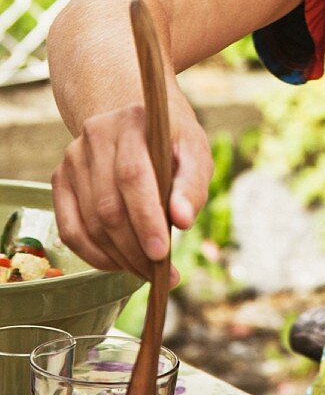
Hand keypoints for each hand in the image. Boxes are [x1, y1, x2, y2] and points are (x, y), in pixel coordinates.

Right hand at [51, 92, 213, 282]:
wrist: (138, 126)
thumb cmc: (172, 145)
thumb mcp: (195, 154)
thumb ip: (192, 184)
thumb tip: (183, 221)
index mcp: (132, 122)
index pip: (133, 176)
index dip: (146, 218)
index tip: (162, 254)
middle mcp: (96, 135)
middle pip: (108, 205)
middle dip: (134, 248)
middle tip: (158, 272)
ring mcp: (73, 158)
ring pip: (89, 223)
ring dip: (117, 257)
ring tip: (144, 271)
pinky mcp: (60, 179)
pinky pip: (70, 229)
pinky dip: (94, 256)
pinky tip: (118, 264)